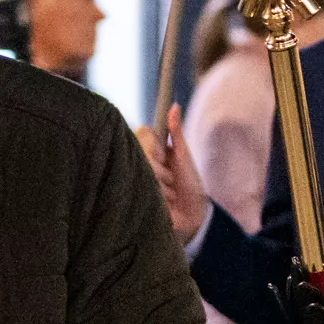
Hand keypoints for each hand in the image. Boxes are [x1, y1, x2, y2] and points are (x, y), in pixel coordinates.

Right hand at [137, 105, 210, 240]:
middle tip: (170, 180)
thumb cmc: (189, 186)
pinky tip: (161, 204)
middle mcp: (138, 162)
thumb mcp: (183, 157)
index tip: (164, 157)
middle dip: (161, 169)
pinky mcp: (132, 195)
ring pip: (143, 170)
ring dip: (162, 185)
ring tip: (168, 194)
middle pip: (142, 151)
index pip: (143, 132)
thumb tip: (175, 106)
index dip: (155, 146)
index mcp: (150, 150)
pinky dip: (158, 197)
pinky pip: (141, 188)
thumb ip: (176, 132)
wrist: (191, 216)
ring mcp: (133, 178)